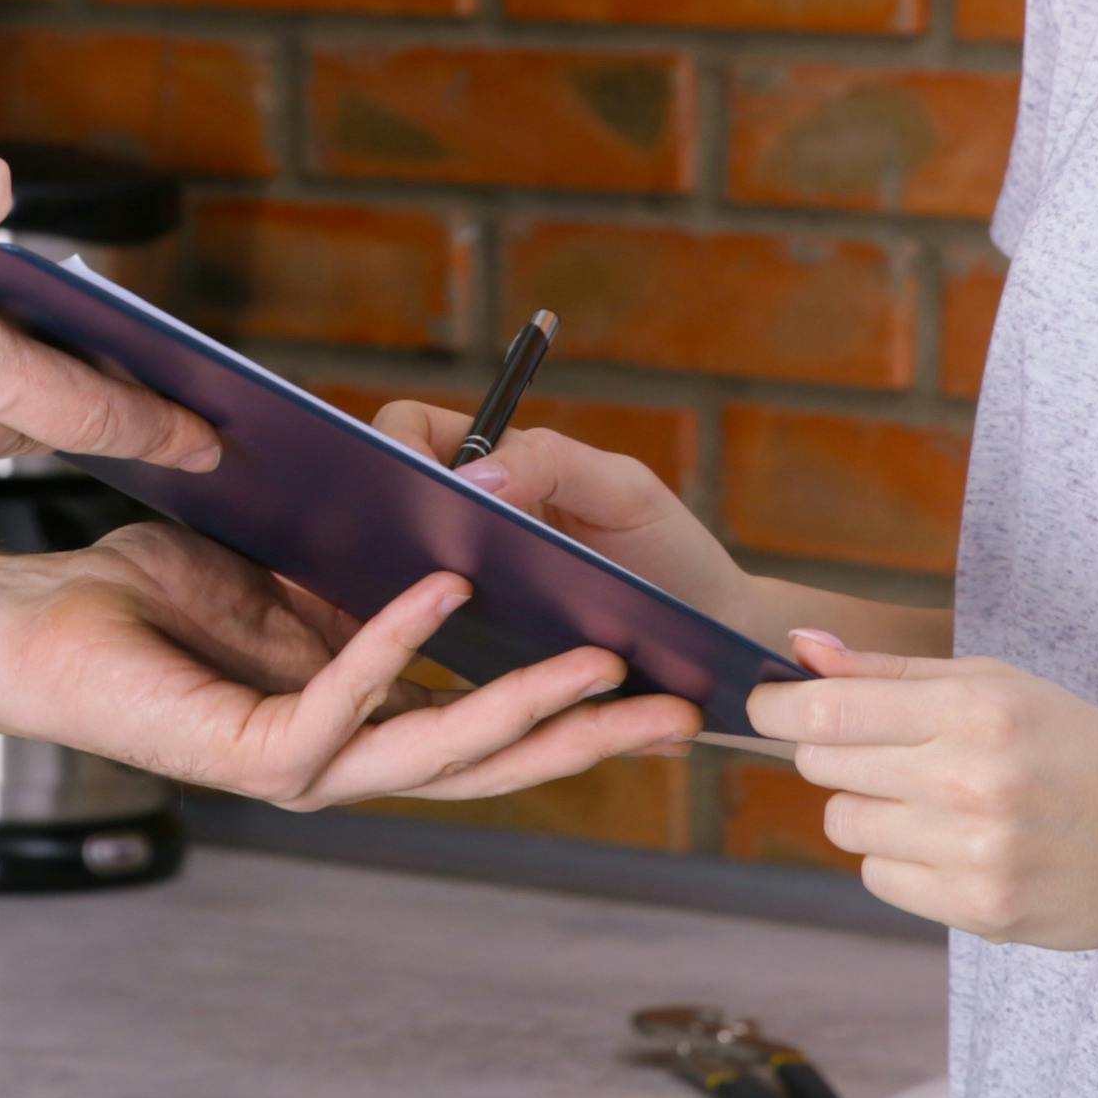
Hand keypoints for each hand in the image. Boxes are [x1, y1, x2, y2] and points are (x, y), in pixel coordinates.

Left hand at [0, 524, 707, 810]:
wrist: (36, 621)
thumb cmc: (140, 592)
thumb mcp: (283, 569)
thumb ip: (362, 571)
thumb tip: (457, 528)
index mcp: (353, 715)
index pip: (483, 726)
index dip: (571, 714)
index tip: (654, 684)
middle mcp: (336, 755)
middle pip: (488, 759)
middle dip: (588, 736)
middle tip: (680, 713)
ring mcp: (297, 765)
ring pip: (434, 750)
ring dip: (522, 706)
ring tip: (599, 663)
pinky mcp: (249, 755)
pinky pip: (343, 700)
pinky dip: (397, 644)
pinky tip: (448, 593)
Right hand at [370, 400, 763, 628]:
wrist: (716, 640)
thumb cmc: (672, 553)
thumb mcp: (623, 494)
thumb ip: (552, 464)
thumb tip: (471, 475)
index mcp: (496, 466)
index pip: (409, 430)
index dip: (393, 447)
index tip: (411, 485)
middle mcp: (470, 522)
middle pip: (390, 508)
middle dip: (380, 527)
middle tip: (413, 561)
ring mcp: (470, 588)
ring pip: (400, 584)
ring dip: (404, 595)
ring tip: (427, 607)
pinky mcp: (480, 650)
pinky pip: (436, 646)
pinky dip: (440, 650)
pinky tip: (464, 666)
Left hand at [748, 631, 1097, 948]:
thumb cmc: (1077, 749)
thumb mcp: (998, 684)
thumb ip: (893, 671)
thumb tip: (800, 647)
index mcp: (978, 710)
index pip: (830, 710)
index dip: (777, 706)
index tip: (764, 704)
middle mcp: (974, 781)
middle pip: (825, 766)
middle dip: (833, 752)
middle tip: (882, 750)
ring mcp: (978, 852)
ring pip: (845, 826)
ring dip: (867, 809)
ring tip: (928, 800)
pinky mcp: (981, 910)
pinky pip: (881, 879)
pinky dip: (900, 860)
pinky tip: (951, 844)